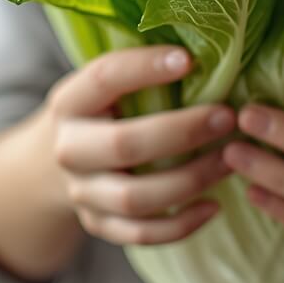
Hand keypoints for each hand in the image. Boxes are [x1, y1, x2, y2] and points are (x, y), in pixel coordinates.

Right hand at [47, 46, 235, 245]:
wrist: (53, 164)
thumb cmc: (102, 113)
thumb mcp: (107, 88)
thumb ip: (143, 72)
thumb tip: (211, 48)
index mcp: (69, 102)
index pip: (103, 79)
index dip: (144, 67)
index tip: (189, 60)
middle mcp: (68, 148)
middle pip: (124, 145)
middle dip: (183, 131)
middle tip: (228, 117)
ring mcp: (81, 192)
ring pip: (136, 197)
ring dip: (191, 179)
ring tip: (230, 160)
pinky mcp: (98, 225)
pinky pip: (140, 234)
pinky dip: (181, 225)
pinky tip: (214, 205)